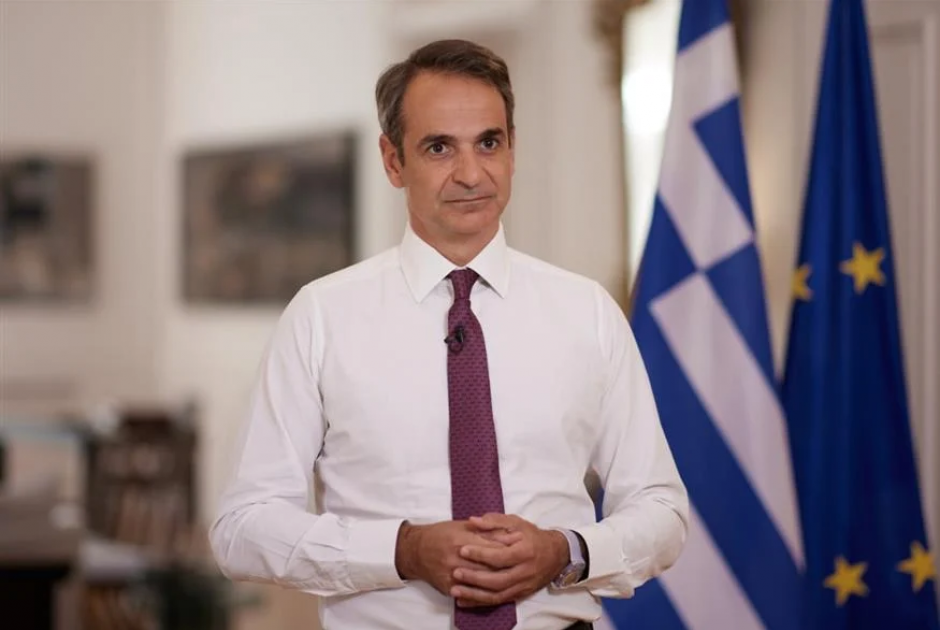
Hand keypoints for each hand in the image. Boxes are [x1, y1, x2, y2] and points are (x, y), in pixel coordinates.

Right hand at [395, 520, 521, 597]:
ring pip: (481, 581)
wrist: (415, 551)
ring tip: (511, 577)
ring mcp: (452, 574)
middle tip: (520, 565)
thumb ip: (482, 529)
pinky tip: (494, 589)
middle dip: (506, 565)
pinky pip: (469, 592)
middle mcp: (456, 558)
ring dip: (497, 579)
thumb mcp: (460, 525)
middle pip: (488, 565)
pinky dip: (482, 591)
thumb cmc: (440, 534)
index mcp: (460, 539)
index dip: (507, 547)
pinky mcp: (448, 587)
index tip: (519, 547)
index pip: (490, 546)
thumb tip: (505, 532)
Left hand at [450, 514, 568, 607]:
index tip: (462, 550)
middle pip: (498, 580)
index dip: (481, 554)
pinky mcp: (519, 595)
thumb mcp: (516, 523)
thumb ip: (494, 521)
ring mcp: (523, 586)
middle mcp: (525, 572)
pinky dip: (480, 603)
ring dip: (475, 595)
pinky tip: (464, 602)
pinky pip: (498, 602)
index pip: (500, 556)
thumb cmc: (532, 536)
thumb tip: (472, 520)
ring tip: (455, 591)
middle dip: (475, 578)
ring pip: (497, 595)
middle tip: (455, 572)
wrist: (556, 555)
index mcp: (525, 551)